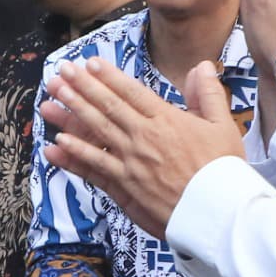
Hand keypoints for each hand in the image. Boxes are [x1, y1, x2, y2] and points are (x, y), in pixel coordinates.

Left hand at [40, 60, 243, 238]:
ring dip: (71, 113)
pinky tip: (57, 144)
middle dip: (81, 87)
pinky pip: (95, 168)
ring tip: (51, 97)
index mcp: (167, 120)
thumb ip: (208, 95)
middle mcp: (144, 137)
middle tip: (61, 71)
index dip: (108, 76)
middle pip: (107, 106)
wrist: (218, 214)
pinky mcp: (125, 187)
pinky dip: (75, 156)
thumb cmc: (223, 171)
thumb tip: (201, 66)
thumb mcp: (223, 126)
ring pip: (95, 132)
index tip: (90, 62)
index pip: (131, 92)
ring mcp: (131, 162)